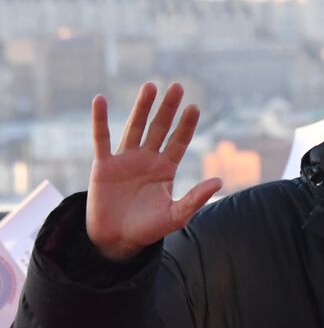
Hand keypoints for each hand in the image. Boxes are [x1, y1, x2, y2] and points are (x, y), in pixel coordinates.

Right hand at [87, 82, 221, 262]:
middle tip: (178, 86)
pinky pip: (101, 138)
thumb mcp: (176, 215)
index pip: (179, 141)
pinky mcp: (103, 165)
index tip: (195, 107)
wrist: (117, 240)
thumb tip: (219, 180)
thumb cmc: (148, 228)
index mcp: (166, 169)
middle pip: (160, 128)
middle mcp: (147, 159)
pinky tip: (100, 100)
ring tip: (150, 86)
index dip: (187, 125)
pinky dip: (100, 120)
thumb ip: (196, 198)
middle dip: (168, 108)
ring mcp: (125, 160)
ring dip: (142, 107)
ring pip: (134, 127)